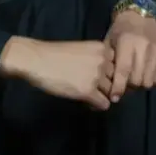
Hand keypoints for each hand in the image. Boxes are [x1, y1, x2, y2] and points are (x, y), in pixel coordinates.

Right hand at [0, 36, 115, 110]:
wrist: (36, 59)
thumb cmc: (55, 54)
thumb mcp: (82, 50)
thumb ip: (96, 60)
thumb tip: (107, 78)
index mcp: (102, 48)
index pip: (119, 65)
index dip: (110, 73)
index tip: (101, 78)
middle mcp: (103, 61)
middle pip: (116, 80)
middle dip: (107, 85)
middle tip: (94, 89)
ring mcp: (97, 76)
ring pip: (111, 93)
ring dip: (102, 95)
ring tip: (88, 95)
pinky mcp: (88, 91)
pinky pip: (104, 104)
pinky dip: (97, 105)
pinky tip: (87, 102)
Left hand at [106, 11, 155, 102]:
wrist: (139, 13)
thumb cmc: (120, 29)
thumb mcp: (110, 41)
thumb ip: (109, 62)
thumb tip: (107, 86)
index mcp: (127, 42)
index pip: (124, 71)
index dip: (119, 87)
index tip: (114, 97)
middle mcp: (144, 46)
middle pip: (137, 79)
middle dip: (129, 86)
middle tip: (125, 84)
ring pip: (149, 81)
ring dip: (141, 84)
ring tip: (135, 78)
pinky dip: (152, 80)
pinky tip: (146, 74)